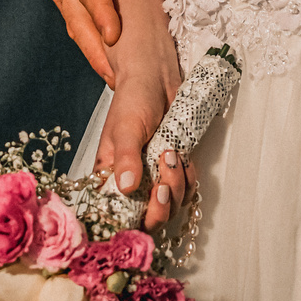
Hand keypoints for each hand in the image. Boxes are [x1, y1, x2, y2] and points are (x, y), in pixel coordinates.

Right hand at [18, 0, 151, 83]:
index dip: (101, 12)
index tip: (114, 35)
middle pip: (77, 17)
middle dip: (95, 50)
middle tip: (115, 76)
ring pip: (73, 23)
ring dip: (90, 52)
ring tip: (112, 76)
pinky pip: (70, 18)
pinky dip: (83, 40)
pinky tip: (99, 56)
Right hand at [94, 69, 193, 233]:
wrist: (158, 78)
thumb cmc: (134, 98)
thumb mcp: (126, 127)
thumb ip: (126, 158)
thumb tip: (127, 187)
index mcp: (110, 176)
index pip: (116, 216)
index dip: (131, 223)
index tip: (143, 209)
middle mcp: (132, 183)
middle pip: (148, 220)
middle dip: (160, 207)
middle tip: (163, 184)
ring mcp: (154, 178)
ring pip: (171, 207)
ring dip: (177, 186)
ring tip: (171, 155)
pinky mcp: (174, 170)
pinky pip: (186, 190)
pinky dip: (189, 179)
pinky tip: (183, 157)